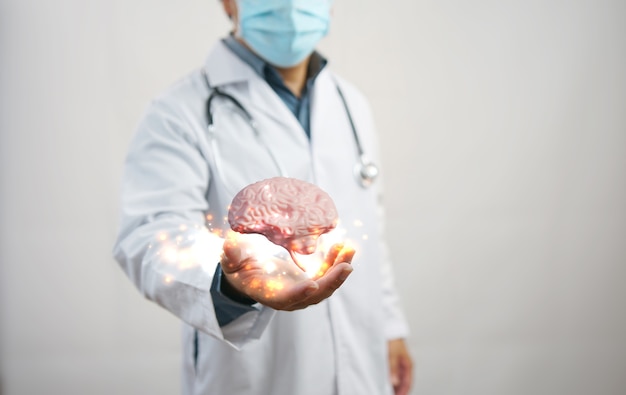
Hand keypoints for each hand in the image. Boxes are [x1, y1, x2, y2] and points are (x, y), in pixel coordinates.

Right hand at [220, 233, 354, 310]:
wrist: (247, 276)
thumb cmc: (237, 268)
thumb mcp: (230, 262)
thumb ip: (231, 255)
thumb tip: (229, 244)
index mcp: (269, 295)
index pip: (286, 299)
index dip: (299, 293)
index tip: (313, 286)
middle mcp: (289, 298)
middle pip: (314, 295)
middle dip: (331, 281)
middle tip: (346, 266)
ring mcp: (302, 291)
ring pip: (325, 285)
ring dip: (339, 269)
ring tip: (349, 250)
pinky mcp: (309, 282)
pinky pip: (326, 274)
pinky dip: (335, 261)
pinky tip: (343, 247)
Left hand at [388, 338, 412, 394]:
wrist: (389, 330)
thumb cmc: (393, 340)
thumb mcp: (393, 356)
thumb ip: (393, 369)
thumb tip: (394, 382)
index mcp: (408, 365)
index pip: (408, 383)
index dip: (403, 391)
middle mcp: (404, 366)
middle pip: (403, 383)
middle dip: (398, 390)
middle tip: (390, 394)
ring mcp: (399, 364)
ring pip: (398, 379)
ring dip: (394, 386)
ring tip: (387, 391)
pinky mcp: (393, 362)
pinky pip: (393, 374)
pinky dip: (390, 380)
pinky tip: (385, 383)